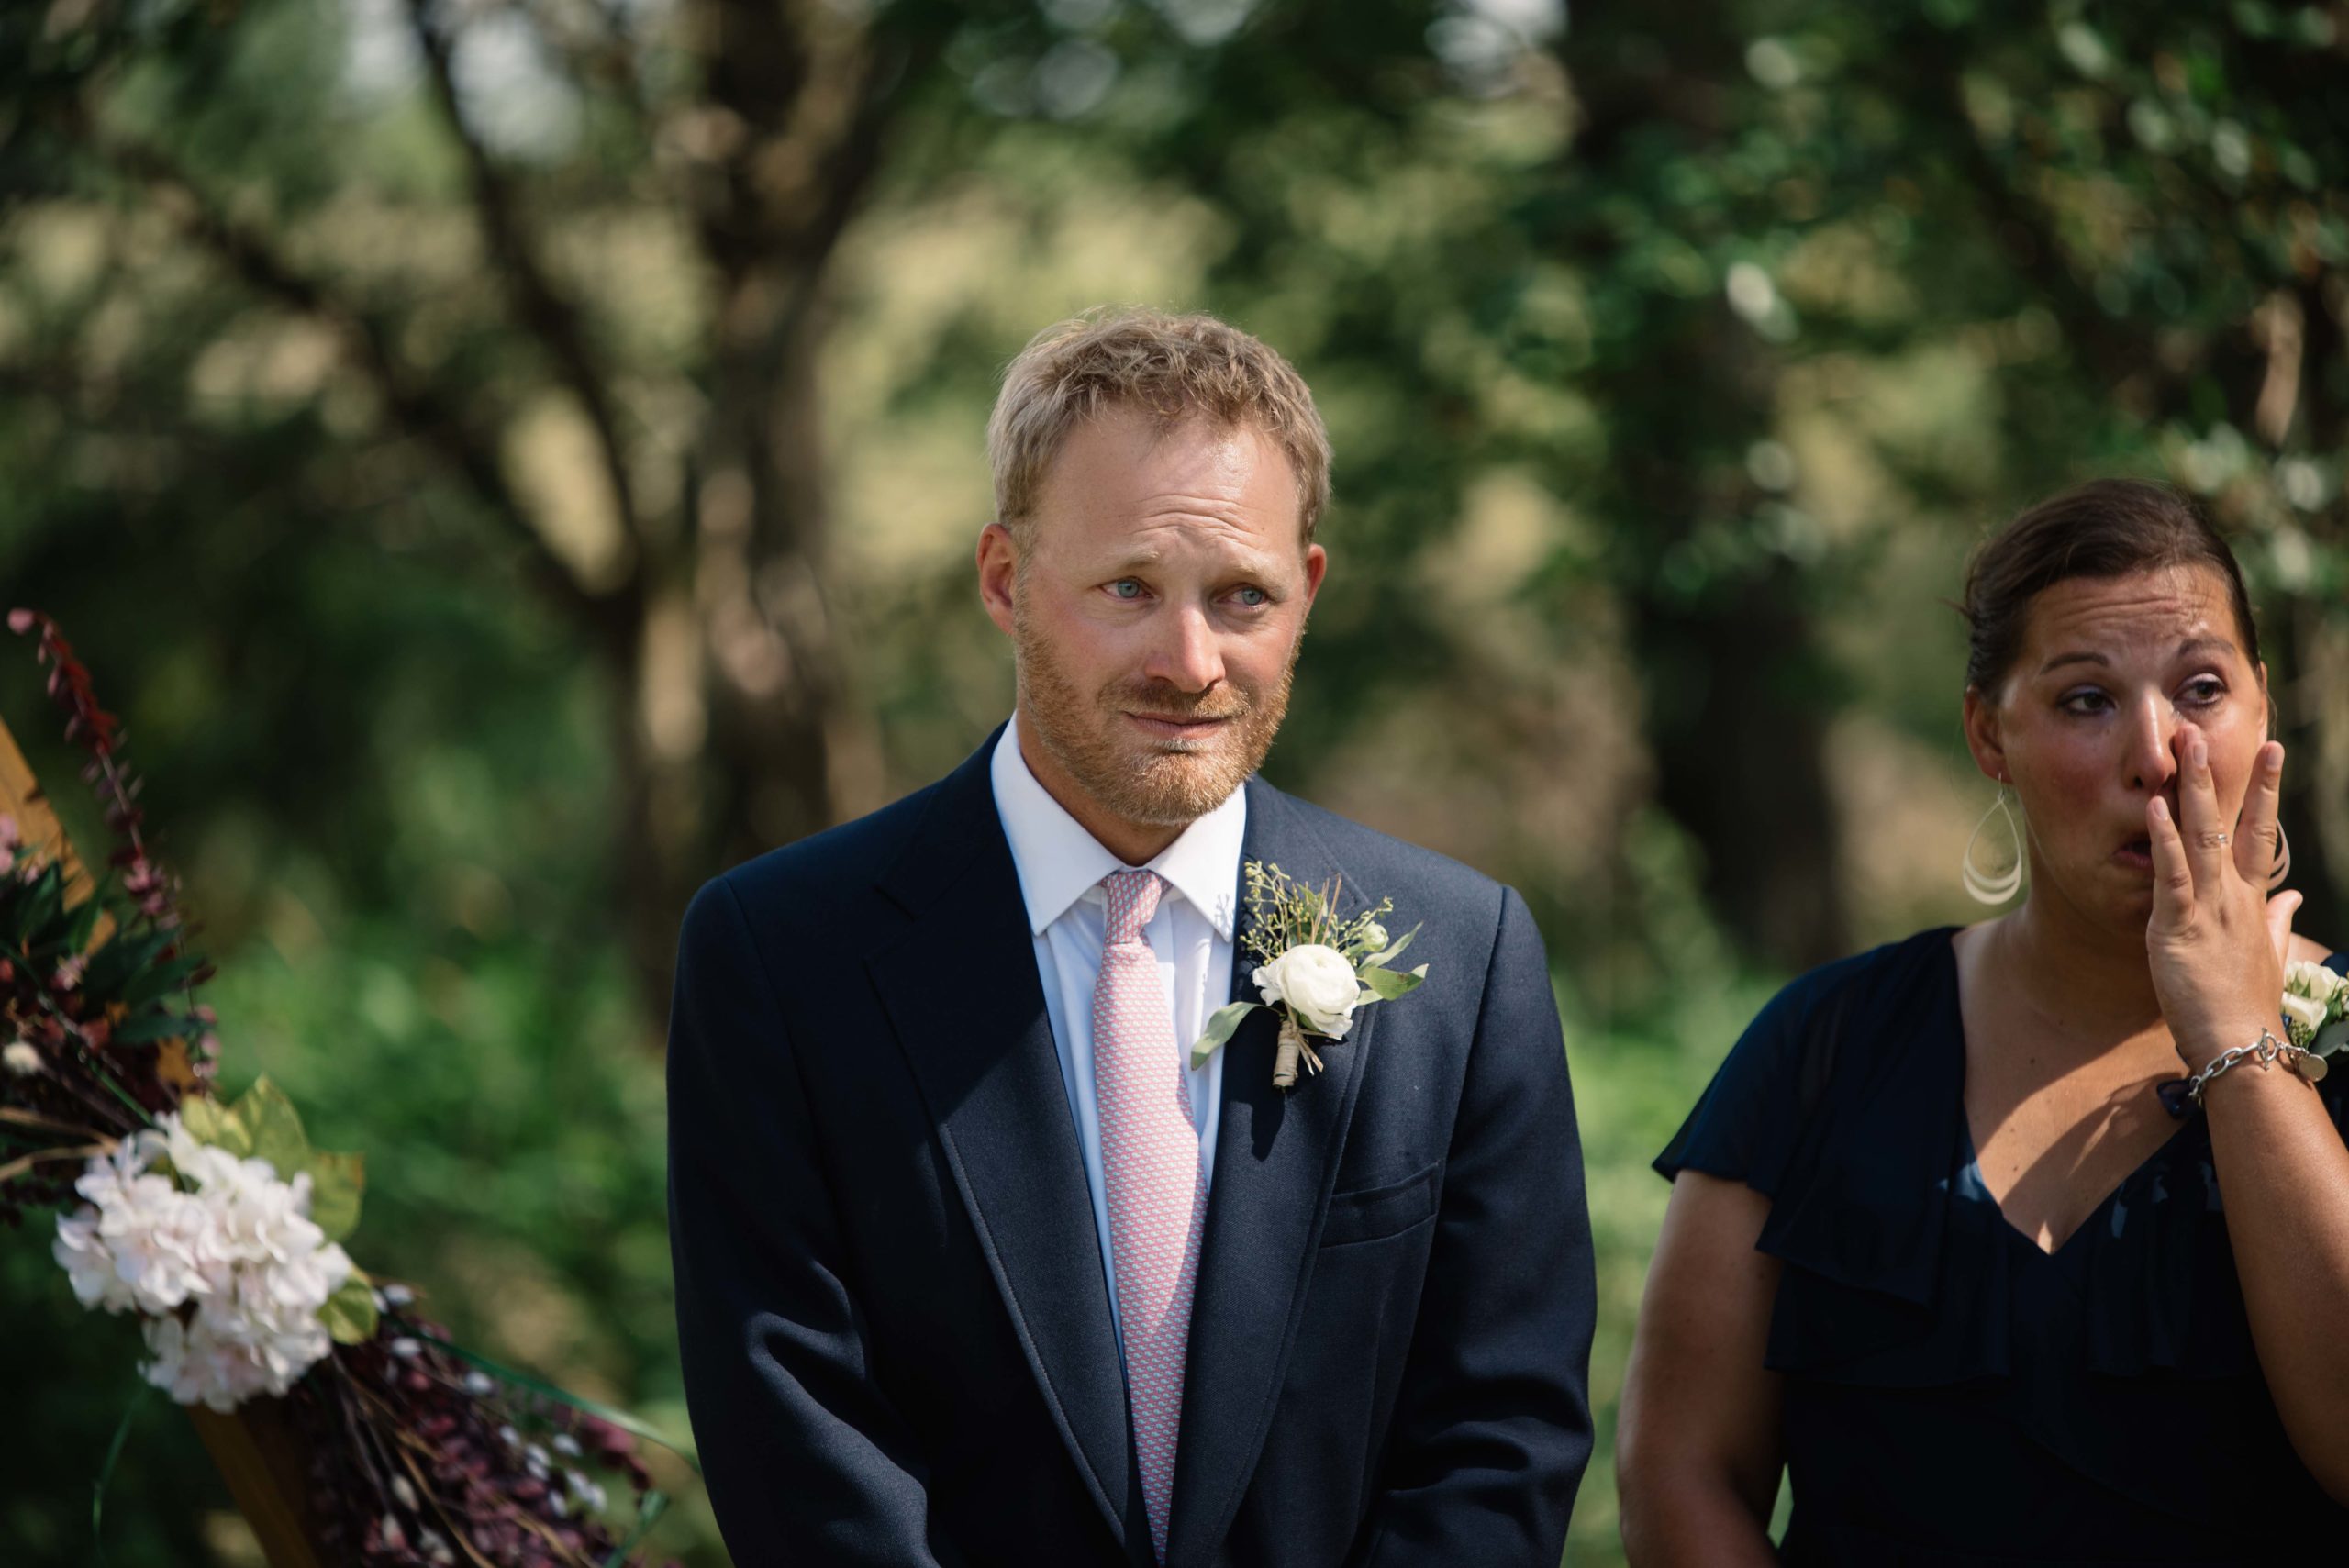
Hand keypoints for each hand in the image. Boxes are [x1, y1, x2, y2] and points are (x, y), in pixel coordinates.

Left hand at [2147, 728, 2300, 1071]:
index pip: (2258, 833)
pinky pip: (2170, 875)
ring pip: (2200, 836)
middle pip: (2230, 822)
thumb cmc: (2247, 1004)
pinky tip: (2154, 807)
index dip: (2263, 790)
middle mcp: (2231, 894)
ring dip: (2191, 788)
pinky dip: (2163, 840)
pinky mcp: (2178, 925)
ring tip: (2181, 746)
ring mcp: (2207, 906)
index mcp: (2250, 899)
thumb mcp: (2268, 954)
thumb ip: (2278, 919)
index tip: (2269, 750)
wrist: (2239, 1044)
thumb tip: (2293, 895)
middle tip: (2207, 728)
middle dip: (2222, 773)